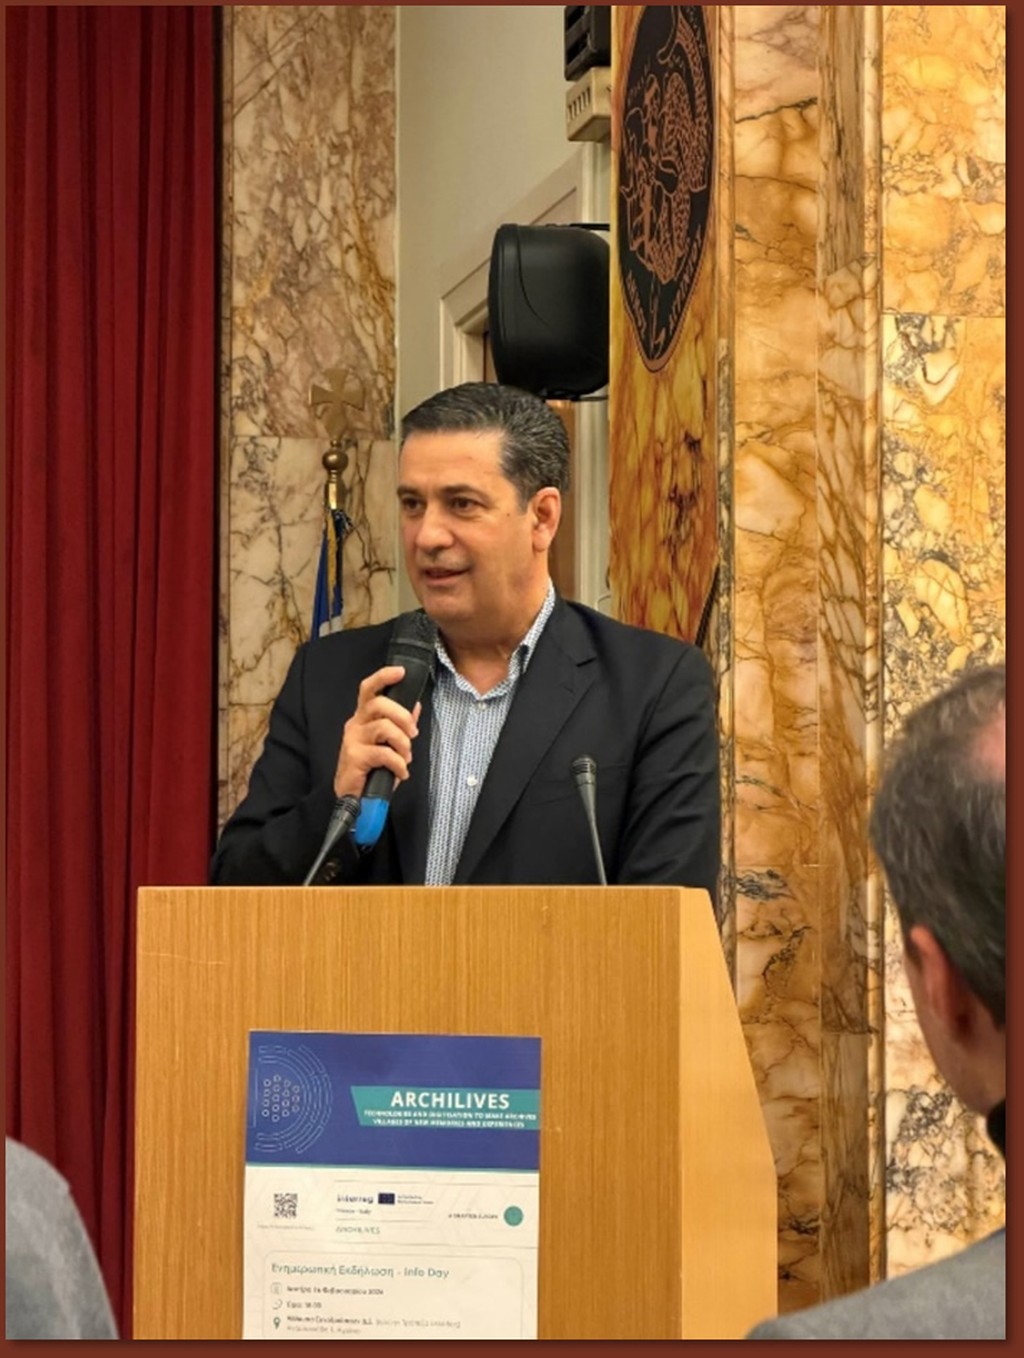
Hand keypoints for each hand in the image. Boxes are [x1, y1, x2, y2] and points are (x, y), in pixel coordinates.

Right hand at [334, 666, 421, 798]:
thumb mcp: (390, 745)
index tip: (401, 671)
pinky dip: (399, 764)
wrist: (356, 799)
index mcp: (363, 718)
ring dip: (402, 744)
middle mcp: (355, 725)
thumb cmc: (372, 770)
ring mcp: (353, 740)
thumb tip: (415, 705)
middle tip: (413, 733)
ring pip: (384, 727)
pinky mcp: (354, 757)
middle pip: (379, 704)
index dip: (383, 677)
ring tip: (406, 759)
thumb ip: (400, 725)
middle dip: (402, 716)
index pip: (368, 689)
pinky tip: (401, 773)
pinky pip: (384, 753)